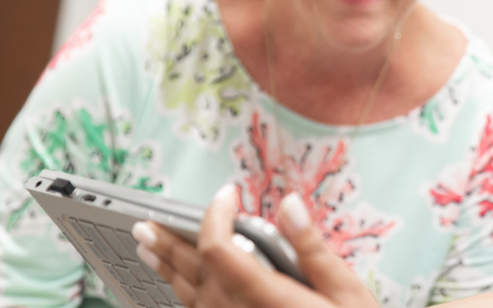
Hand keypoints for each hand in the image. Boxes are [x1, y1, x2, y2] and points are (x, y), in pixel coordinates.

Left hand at [132, 186, 378, 307]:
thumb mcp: (346, 291)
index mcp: (269, 298)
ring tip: (149, 250)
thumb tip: (289, 205)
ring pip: (189, 298)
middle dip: (169, 244)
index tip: (228, 195)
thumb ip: (312, 247)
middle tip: (146, 225)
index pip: (220, 248)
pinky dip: (183, 298)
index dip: (215, 216)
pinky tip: (177, 289)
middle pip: (194, 273)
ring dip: (168, 271)